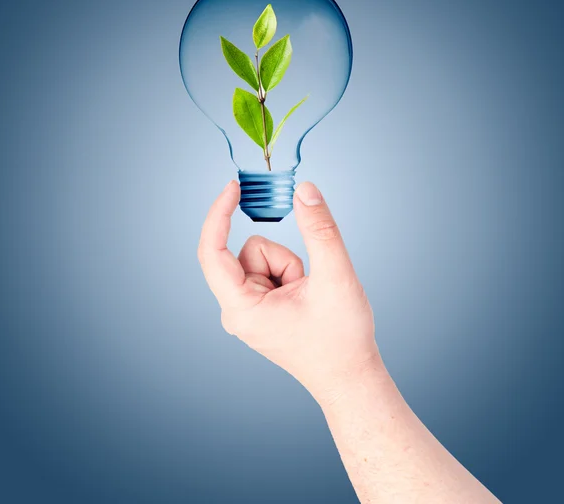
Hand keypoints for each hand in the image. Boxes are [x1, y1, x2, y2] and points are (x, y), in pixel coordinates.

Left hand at [198, 180, 380, 401]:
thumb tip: (305, 190)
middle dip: (284, 259)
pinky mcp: (259, 308)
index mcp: (242, 309)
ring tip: (309, 295)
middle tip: (307, 281)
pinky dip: (290, 275)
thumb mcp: (335, 277)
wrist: (350, 377)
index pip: (213, 252)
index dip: (219, 214)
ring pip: (261, 259)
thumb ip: (320, 230)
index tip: (233, 187)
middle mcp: (236, 310)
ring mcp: (247, 310)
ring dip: (290, 267)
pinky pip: (268, 272)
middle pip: (249, 253)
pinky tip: (305, 298)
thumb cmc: (341, 338)